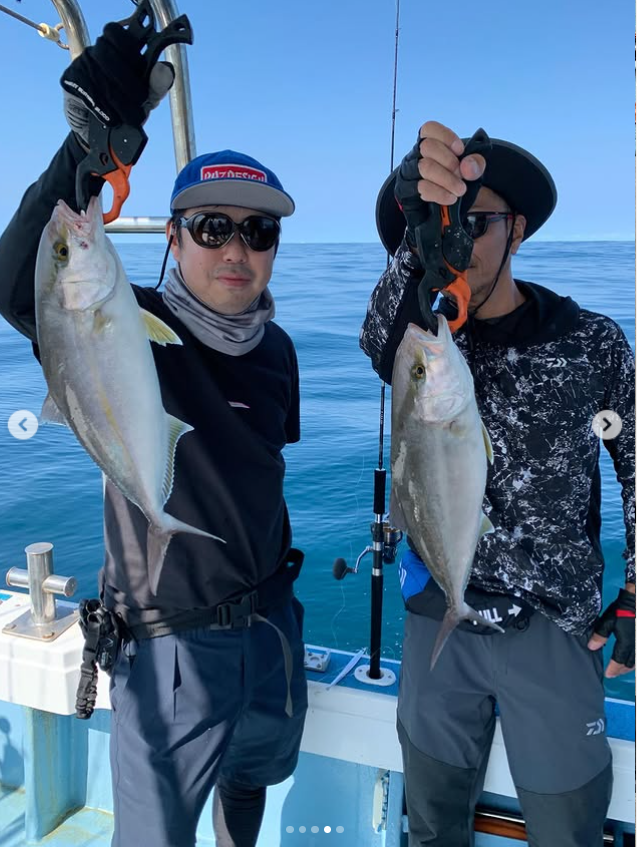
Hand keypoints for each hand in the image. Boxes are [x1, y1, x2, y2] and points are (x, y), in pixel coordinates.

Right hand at [61, 22, 173, 146]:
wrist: (102, 135)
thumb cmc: (126, 109)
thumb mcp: (147, 99)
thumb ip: (158, 84)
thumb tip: (164, 69)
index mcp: (117, 48)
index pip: (117, 34)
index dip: (130, 51)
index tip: (142, 72)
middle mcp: (97, 52)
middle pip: (109, 56)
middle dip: (128, 83)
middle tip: (140, 104)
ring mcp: (82, 64)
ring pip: (99, 75)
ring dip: (118, 101)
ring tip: (128, 117)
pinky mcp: (70, 81)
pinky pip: (88, 91)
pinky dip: (103, 109)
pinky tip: (111, 119)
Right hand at [394, 121, 486, 248]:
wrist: (446, 211)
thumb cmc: (456, 182)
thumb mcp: (472, 170)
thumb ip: (475, 164)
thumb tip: (467, 166)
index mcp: (428, 144)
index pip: (429, 129)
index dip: (446, 137)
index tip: (460, 151)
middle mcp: (415, 156)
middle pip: (427, 147)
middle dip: (449, 160)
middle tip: (461, 175)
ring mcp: (409, 173)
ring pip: (424, 167)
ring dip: (446, 179)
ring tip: (460, 190)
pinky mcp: (406, 191)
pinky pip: (421, 188)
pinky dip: (439, 193)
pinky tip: (450, 198)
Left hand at [587, 586, 634, 677]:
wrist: (636, 600)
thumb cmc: (622, 610)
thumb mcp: (608, 621)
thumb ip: (600, 635)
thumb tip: (592, 647)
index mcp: (626, 643)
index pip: (618, 661)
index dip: (613, 669)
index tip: (607, 674)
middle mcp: (636, 646)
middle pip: (630, 664)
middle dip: (621, 670)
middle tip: (614, 673)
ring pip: (636, 661)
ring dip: (629, 667)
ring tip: (623, 669)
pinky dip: (635, 661)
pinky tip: (632, 660)